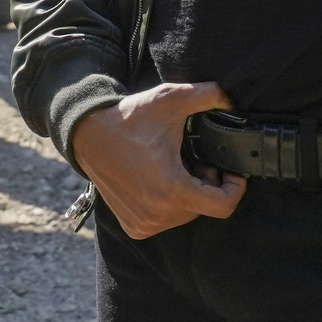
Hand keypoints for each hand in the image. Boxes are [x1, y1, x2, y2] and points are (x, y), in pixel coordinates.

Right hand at [66, 81, 244, 239]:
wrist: (86, 134)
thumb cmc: (128, 119)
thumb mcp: (170, 99)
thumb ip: (209, 94)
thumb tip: (231, 100)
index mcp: (173, 189)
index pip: (224, 205)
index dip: (235, 188)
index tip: (228, 172)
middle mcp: (159, 214)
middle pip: (204, 208)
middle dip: (206, 184)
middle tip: (193, 160)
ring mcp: (144, 223)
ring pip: (185, 215)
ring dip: (187, 194)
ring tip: (174, 168)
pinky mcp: (134, 226)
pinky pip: (165, 221)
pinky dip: (168, 204)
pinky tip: (156, 182)